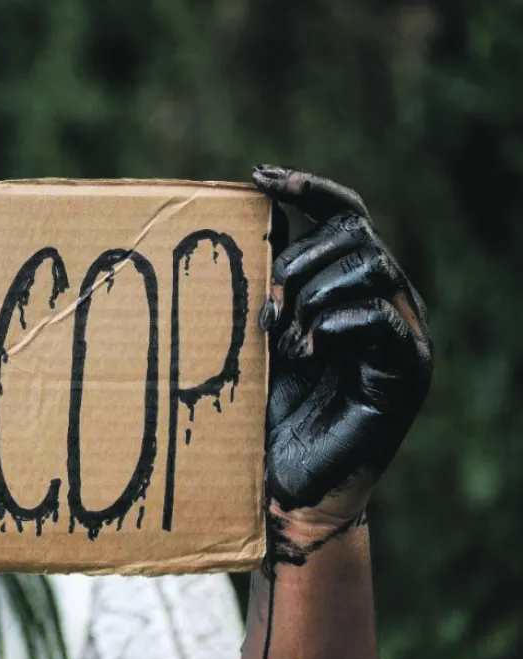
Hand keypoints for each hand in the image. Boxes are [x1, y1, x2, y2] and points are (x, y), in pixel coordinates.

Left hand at [252, 165, 432, 558]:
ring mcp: (402, 334)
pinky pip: (378, 318)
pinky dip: (334, 326)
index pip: (344, 214)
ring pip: (370, 267)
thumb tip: (251, 222)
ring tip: (287, 340)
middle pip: (354, 234)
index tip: (258, 177)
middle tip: (268, 307)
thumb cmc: (265, 411)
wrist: (285, 481)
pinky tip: (308, 351)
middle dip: (298, 260)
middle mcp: (385, 301)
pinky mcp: (407, 371)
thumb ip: (266, 284)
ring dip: (313, 295)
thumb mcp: (257, 333)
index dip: (306, 188)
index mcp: (349, 286)